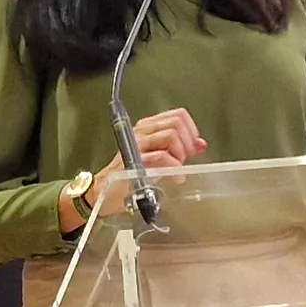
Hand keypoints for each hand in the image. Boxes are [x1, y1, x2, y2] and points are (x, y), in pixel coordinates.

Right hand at [62, 110, 204, 231]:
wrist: (105, 192)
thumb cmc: (130, 175)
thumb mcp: (159, 159)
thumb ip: (180, 150)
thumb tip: (200, 145)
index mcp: (148, 127)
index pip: (178, 115)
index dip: (191, 130)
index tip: (194, 146)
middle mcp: (141, 131)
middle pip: (176, 122)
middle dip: (187, 142)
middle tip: (185, 158)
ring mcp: (137, 144)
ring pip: (170, 135)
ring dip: (180, 154)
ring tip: (177, 168)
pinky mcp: (135, 160)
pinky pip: (162, 156)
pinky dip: (174, 167)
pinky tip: (176, 176)